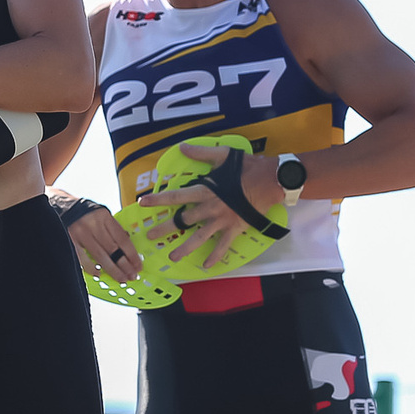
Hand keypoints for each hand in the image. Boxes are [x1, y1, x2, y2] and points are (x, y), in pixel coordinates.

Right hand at [54, 195, 140, 283]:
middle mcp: (93, 224)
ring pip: (100, 256)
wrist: (63, 206)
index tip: (138, 265)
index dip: (132, 254)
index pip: (122, 239)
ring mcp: (81, 233)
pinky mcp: (70, 241)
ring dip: (112, 270)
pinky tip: (99, 274)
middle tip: (132, 276)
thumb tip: (127, 249)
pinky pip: (83, 259)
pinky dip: (92, 268)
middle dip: (125, 265)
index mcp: (104, 216)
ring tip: (121, 278)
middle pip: (113, 249)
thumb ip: (113, 229)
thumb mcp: (102, 215)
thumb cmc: (86, 213)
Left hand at [139, 145, 285, 269]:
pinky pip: (223, 246)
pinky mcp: (235, 229)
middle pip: (183, 221)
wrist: (271, 181)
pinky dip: (215, 256)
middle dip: (165, 228)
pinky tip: (206, 266)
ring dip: (184, 248)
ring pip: (199, 238)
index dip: (159, 200)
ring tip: (171, 257)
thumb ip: (202, 153)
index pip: (176, 196)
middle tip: (150, 236)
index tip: (143, 203)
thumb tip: (182, 147)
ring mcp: (222, 221)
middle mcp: (210, 208)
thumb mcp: (223, 155)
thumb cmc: (247, 167)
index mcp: (206, 190)